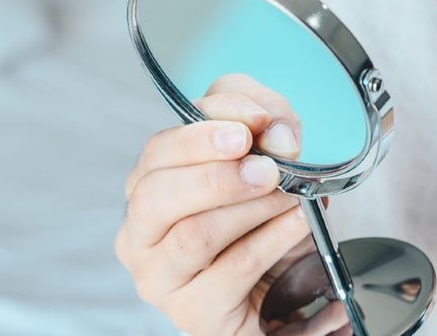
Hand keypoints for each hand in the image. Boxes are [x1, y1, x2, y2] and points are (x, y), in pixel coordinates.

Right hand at [115, 73, 323, 335]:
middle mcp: (140, 234)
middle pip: (155, 195)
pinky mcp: (194, 313)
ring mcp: (161, 279)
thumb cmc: (258, 219)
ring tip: (290, 194)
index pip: (158, 150)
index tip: (253, 124)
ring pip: (193, 235)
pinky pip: (232, 269)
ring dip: (250, 208)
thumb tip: (275, 129)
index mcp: (145, 187)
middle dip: (216, 175)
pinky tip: (297, 223)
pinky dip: (272, 239)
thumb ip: (264, 122)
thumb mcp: (261, 157)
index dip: (204, 132)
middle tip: (267, 167)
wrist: (280, 292)